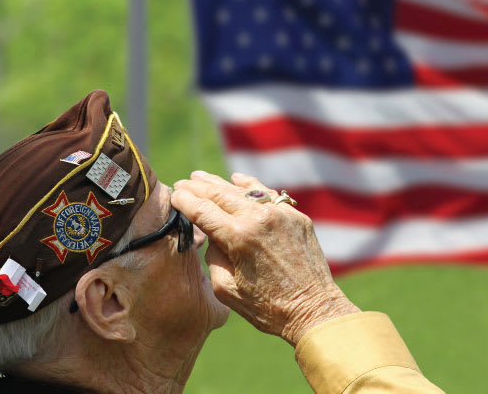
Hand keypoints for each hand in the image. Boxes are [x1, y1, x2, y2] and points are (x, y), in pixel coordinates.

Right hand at [172, 171, 360, 345]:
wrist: (313, 310)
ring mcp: (281, 214)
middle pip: (220, 194)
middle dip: (198, 187)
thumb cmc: (266, 307)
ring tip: (202, 178)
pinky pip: (268, 195)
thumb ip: (213, 255)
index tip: (173, 195)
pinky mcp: (296, 217)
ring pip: (244, 191)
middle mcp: (259, 218)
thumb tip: (213, 235)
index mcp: (238, 237)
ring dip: (220, 183)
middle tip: (183, 183)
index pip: (202, 210)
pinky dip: (250, 187)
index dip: (184, 201)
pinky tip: (237, 180)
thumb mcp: (226, 288)